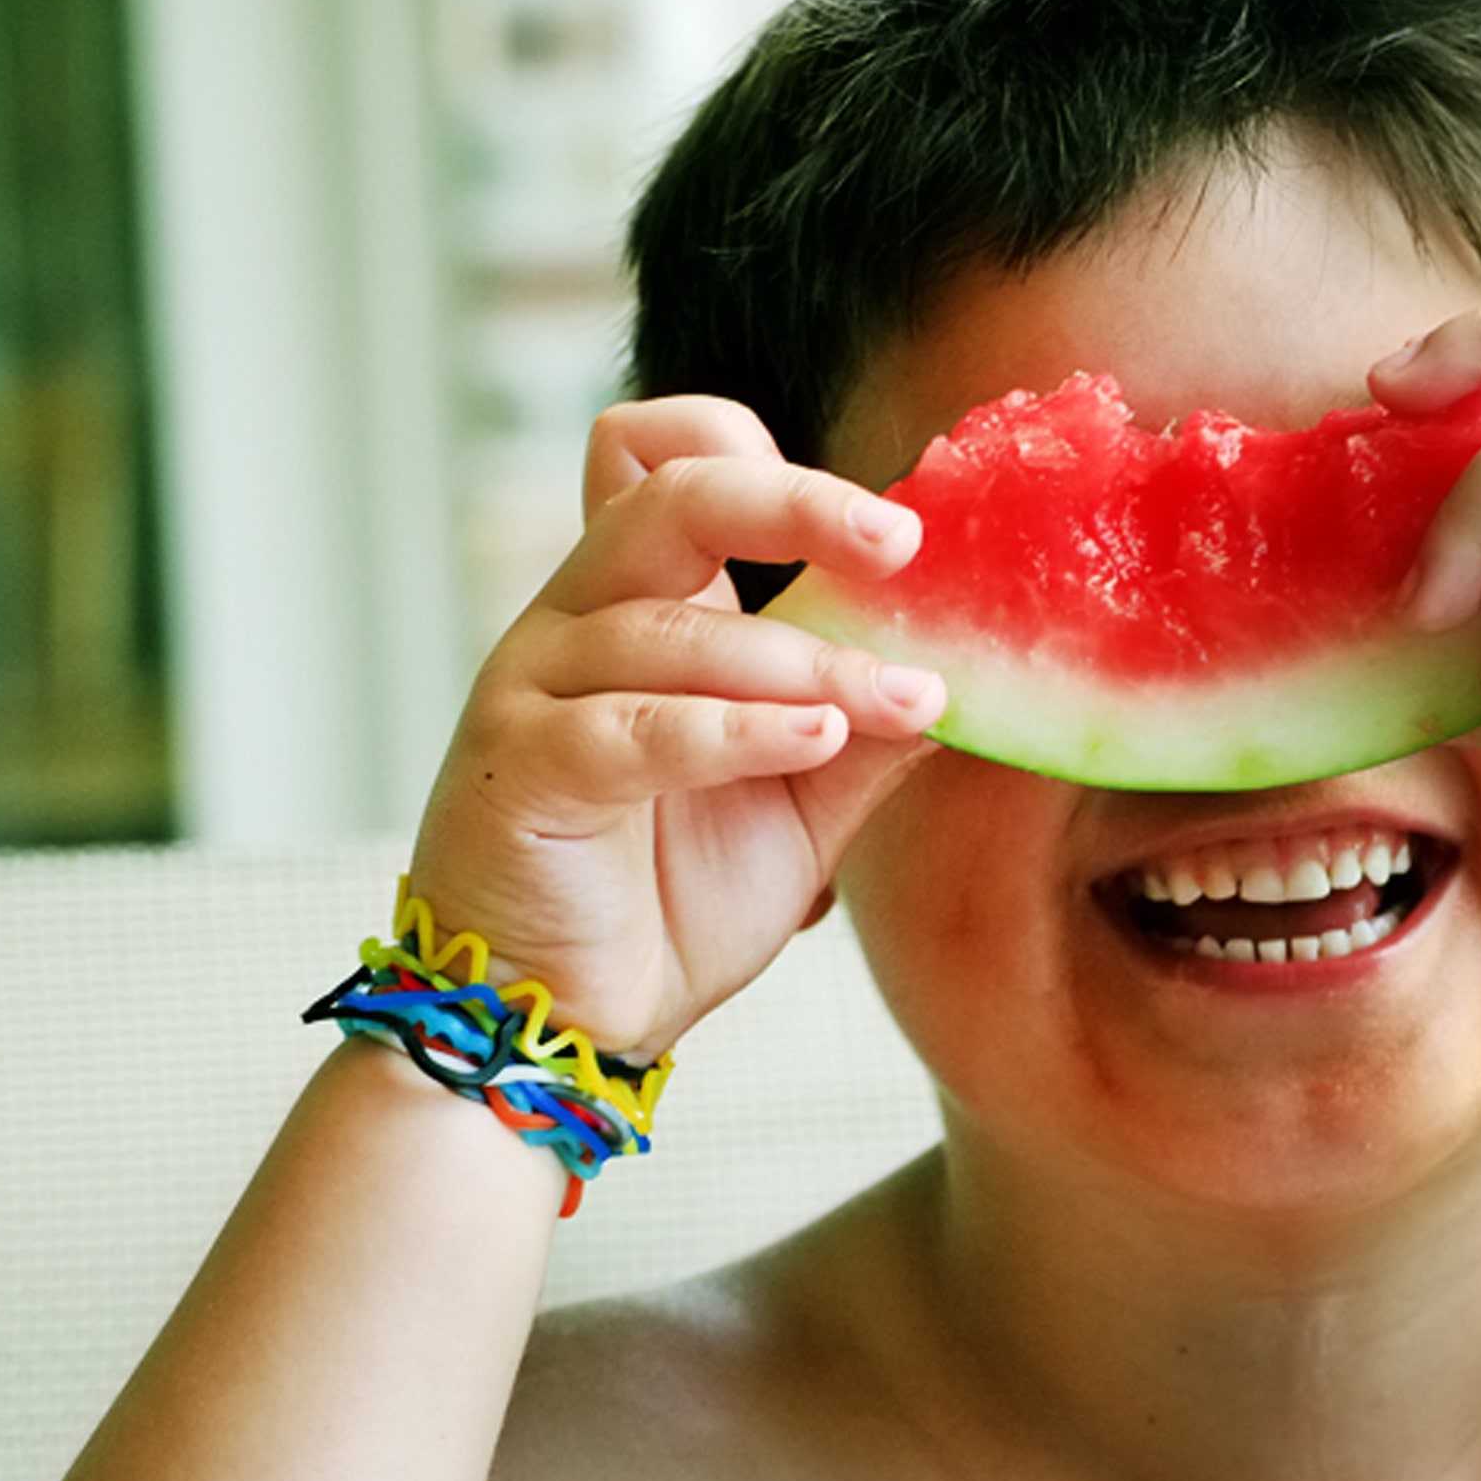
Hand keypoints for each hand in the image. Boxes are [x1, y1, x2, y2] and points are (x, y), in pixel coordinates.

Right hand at [407, 397, 945, 1054]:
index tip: (889, 523)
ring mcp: (534, 687)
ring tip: (905, 700)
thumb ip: (867, 731)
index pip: (663, 458)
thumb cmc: (667, 900)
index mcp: (641, 605)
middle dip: (795, 504)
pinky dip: (737, 730)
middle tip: (900, 544)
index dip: (765, 459)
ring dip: (807, 665)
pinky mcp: (520, 769)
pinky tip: (818, 740)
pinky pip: (635, 728)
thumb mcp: (800, 805)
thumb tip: (961, 672)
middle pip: (670, 496)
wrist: (563, 1022)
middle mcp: (577, 621)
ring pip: (675, 631)